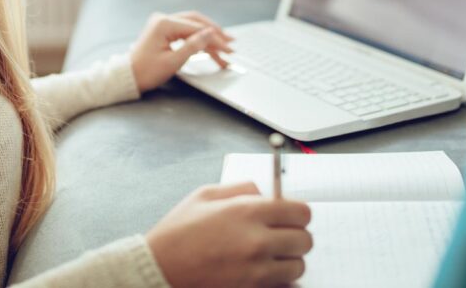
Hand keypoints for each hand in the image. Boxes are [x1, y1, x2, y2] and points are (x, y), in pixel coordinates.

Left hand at [129, 11, 234, 92]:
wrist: (128, 77)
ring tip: (223, 49)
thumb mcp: (173, 61)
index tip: (229, 48)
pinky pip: (185, 31)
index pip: (197, 29)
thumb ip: (194, 46)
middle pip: (197, 22)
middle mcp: (163, 19)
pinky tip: (209, 48)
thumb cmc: (146, 72)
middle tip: (230, 44)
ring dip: (208, 37)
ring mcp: (163, 23)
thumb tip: (211, 33)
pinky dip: (197, 40)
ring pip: (193, 26)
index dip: (215, 39)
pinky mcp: (163, 30)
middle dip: (215, 34)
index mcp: (164, 24)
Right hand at [146, 182, 312, 287]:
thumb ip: (241, 188)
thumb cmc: (178, 232)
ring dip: (288, 260)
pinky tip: (263, 272)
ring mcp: (256, 271)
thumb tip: (266, 192)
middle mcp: (257, 241)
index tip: (291, 216)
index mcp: (247, 212)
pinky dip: (279, 280)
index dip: (297, 213)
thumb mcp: (205, 195)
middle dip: (295, 236)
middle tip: (281, 236)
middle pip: (305, 240)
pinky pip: (284, 285)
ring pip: (298, 266)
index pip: (301, 212)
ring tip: (269, 256)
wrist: (160, 268)